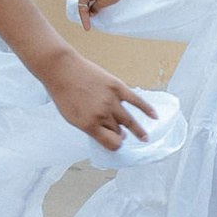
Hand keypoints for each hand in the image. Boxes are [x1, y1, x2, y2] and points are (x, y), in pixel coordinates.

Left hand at [33, 49, 150, 152]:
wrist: (62, 70)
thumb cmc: (63, 93)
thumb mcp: (71, 117)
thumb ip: (89, 127)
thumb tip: (105, 133)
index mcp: (89, 125)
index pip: (110, 143)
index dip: (114, 145)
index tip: (117, 145)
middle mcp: (102, 115)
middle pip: (118, 131)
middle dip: (120, 135)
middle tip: (124, 136)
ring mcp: (111, 101)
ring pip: (128, 121)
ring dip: (138, 130)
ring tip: (145, 137)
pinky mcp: (117, 88)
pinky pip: (136, 101)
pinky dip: (147, 109)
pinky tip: (154, 116)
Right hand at [71, 0, 133, 27]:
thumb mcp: (103, 3)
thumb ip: (95, 9)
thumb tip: (92, 12)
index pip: (82, 8)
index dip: (85, 19)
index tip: (87, 28)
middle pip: (84, 5)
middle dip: (86, 15)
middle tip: (88, 25)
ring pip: (89, 2)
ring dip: (91, 10)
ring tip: (92, 20)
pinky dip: (95, 6)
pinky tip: (97, 12)